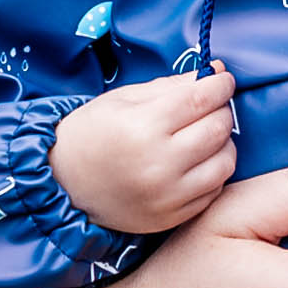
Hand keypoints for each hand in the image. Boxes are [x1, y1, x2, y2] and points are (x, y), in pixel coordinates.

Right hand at [52, 69, 236, 234]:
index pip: (201, 99)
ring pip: (225, 161)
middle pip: (218, 128)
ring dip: (223, 142)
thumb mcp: (123, 99)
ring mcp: (167, 195)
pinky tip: (196, 162)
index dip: (220, 84)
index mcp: (142, 126)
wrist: (63, 184)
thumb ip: (171, 85)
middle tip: (211, 105)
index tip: (223, 80)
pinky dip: (212, 171)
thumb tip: (214, 71)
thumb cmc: (92, 134)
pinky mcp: (171, 217)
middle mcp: (158, 163)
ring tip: (204, 134)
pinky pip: (214, 190)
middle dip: (221, 110)